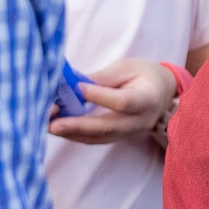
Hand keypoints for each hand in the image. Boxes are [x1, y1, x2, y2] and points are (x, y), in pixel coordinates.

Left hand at [49, 56, 175, 144]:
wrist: (161, 93)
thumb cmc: (143, 75)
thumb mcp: (126, 68)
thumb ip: (102, 78)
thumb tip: (73, 85)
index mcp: (147, 99)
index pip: (122, 102)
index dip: (100, 96)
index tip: (77, 87)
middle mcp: (139, 121)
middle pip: (107, 128)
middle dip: (78, 127)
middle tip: (53, 124)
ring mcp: (128, 133)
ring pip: (98, 138)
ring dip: (71, 133)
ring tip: (48, 125)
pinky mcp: (117, 137)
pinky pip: (95, 140)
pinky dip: (75, 135)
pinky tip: (57, 127)